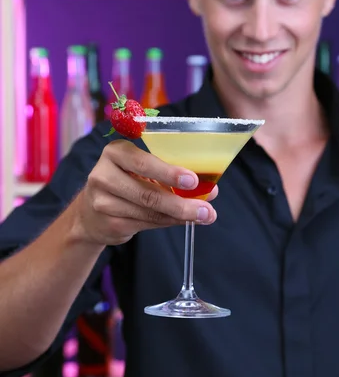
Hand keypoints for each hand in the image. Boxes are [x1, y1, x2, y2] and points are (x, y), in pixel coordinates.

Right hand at [74, 139, 217, 245]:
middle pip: (147, 193)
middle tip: (207, 209)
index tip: (193, 181)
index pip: (142, 162)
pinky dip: (168, 222)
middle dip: (181, 203)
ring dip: (180, 215)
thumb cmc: (126, 182)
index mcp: (115, 152)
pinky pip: (146, 224)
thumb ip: (171, 176)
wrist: (90, 213)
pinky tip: (183, 220)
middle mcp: (103, 175)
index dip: (169, 173)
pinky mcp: (108, 224)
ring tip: (203, 216)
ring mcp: (103, 202)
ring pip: (149, 212)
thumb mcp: (141, 170)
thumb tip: (210, 189)